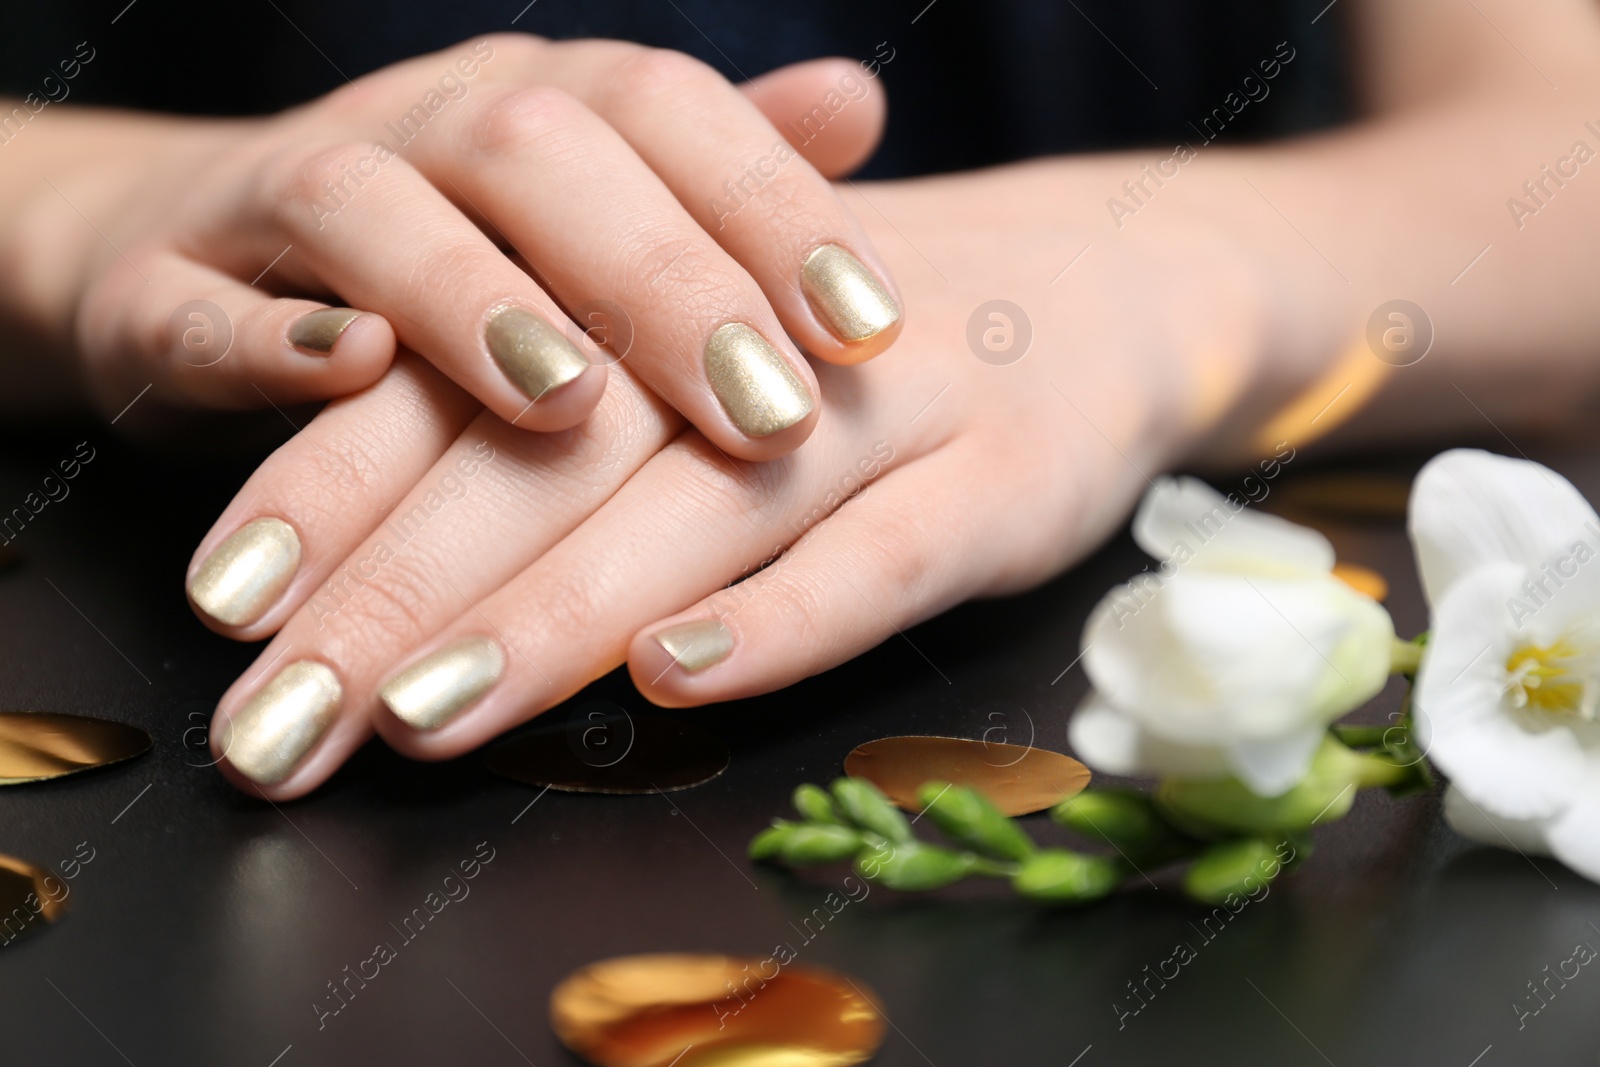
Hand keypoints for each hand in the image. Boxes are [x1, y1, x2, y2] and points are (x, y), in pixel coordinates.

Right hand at [20, 35, 899, 454]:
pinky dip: (266, 339)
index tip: (876, 330)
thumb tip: (858, 101)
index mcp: (534, 108)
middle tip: (771, 411)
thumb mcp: (584, 213)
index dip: (777, 208)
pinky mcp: (156, 291)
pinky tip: (349, 376)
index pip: (669, 112)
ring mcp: (278, 201)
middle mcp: (416, 129)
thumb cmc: (444, 255)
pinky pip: (197, 301)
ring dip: (472, 299)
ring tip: (572, 400)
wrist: (188, 255)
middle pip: (540, 155)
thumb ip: (713, 170)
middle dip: (662, 283)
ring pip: (367, 211)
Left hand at [197, 160, 1281, 797]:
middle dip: (399, 590)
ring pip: (700, 508)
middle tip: (278, 717)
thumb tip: (401, 535)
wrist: (1111, 278)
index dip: (340, 479)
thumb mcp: (725, 330)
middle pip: (556, 459)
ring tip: (423, 714)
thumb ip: (587, 405)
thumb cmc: (871, 334)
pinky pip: (884, 558)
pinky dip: (782, 616)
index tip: (227, 595)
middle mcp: (761, 341)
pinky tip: (677, 677)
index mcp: (667, 286)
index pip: (473, 381)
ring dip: (554, 611)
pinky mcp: (1003, 480)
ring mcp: (890, 408)